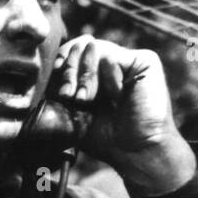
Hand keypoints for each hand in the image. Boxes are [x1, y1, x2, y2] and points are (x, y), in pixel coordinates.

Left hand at [49, 35, 197, 196]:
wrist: (135, 151)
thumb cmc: (106, 138)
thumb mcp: (74, 112)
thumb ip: (63, 88)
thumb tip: (53, 65)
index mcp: (97, 74)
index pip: (73, 52)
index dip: (61, 63)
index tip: (58, 86)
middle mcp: (112, 64)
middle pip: (81, 46)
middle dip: (69, 71)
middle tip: (69, 96)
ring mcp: (128, 61)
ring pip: (93, 48)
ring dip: (85, 76)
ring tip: (86, 99)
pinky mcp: (145, 61)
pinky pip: (111, 57)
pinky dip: (106, 77)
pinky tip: (115, 95)